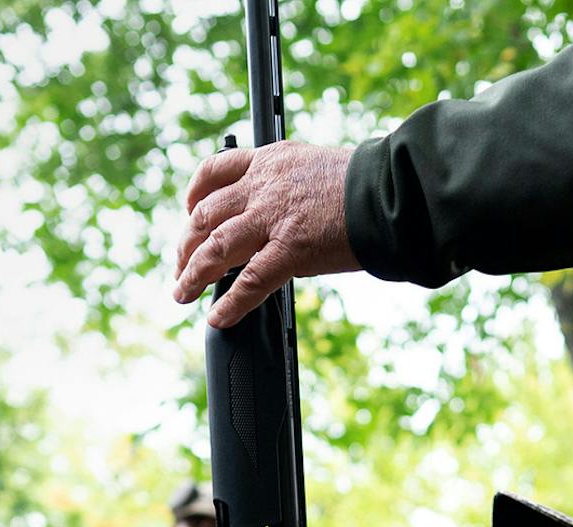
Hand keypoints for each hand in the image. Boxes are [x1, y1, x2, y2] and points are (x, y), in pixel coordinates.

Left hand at [172, 142, 358, 328]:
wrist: (392, 191)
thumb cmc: (367, 186)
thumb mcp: (315, 169)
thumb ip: (288, 188)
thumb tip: (278, 218)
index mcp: (271, 161)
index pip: (216, 171)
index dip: (194, 193)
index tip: (188, 210)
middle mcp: (264, 185)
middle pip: (205, 214)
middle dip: (186, 244)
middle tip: (180, 266)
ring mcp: (274, 217)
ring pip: (215, 247)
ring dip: (193, 274)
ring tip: (183, 293)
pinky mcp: (291, 248)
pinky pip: (250, 281)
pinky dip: (230, 303)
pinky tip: (218, 317)